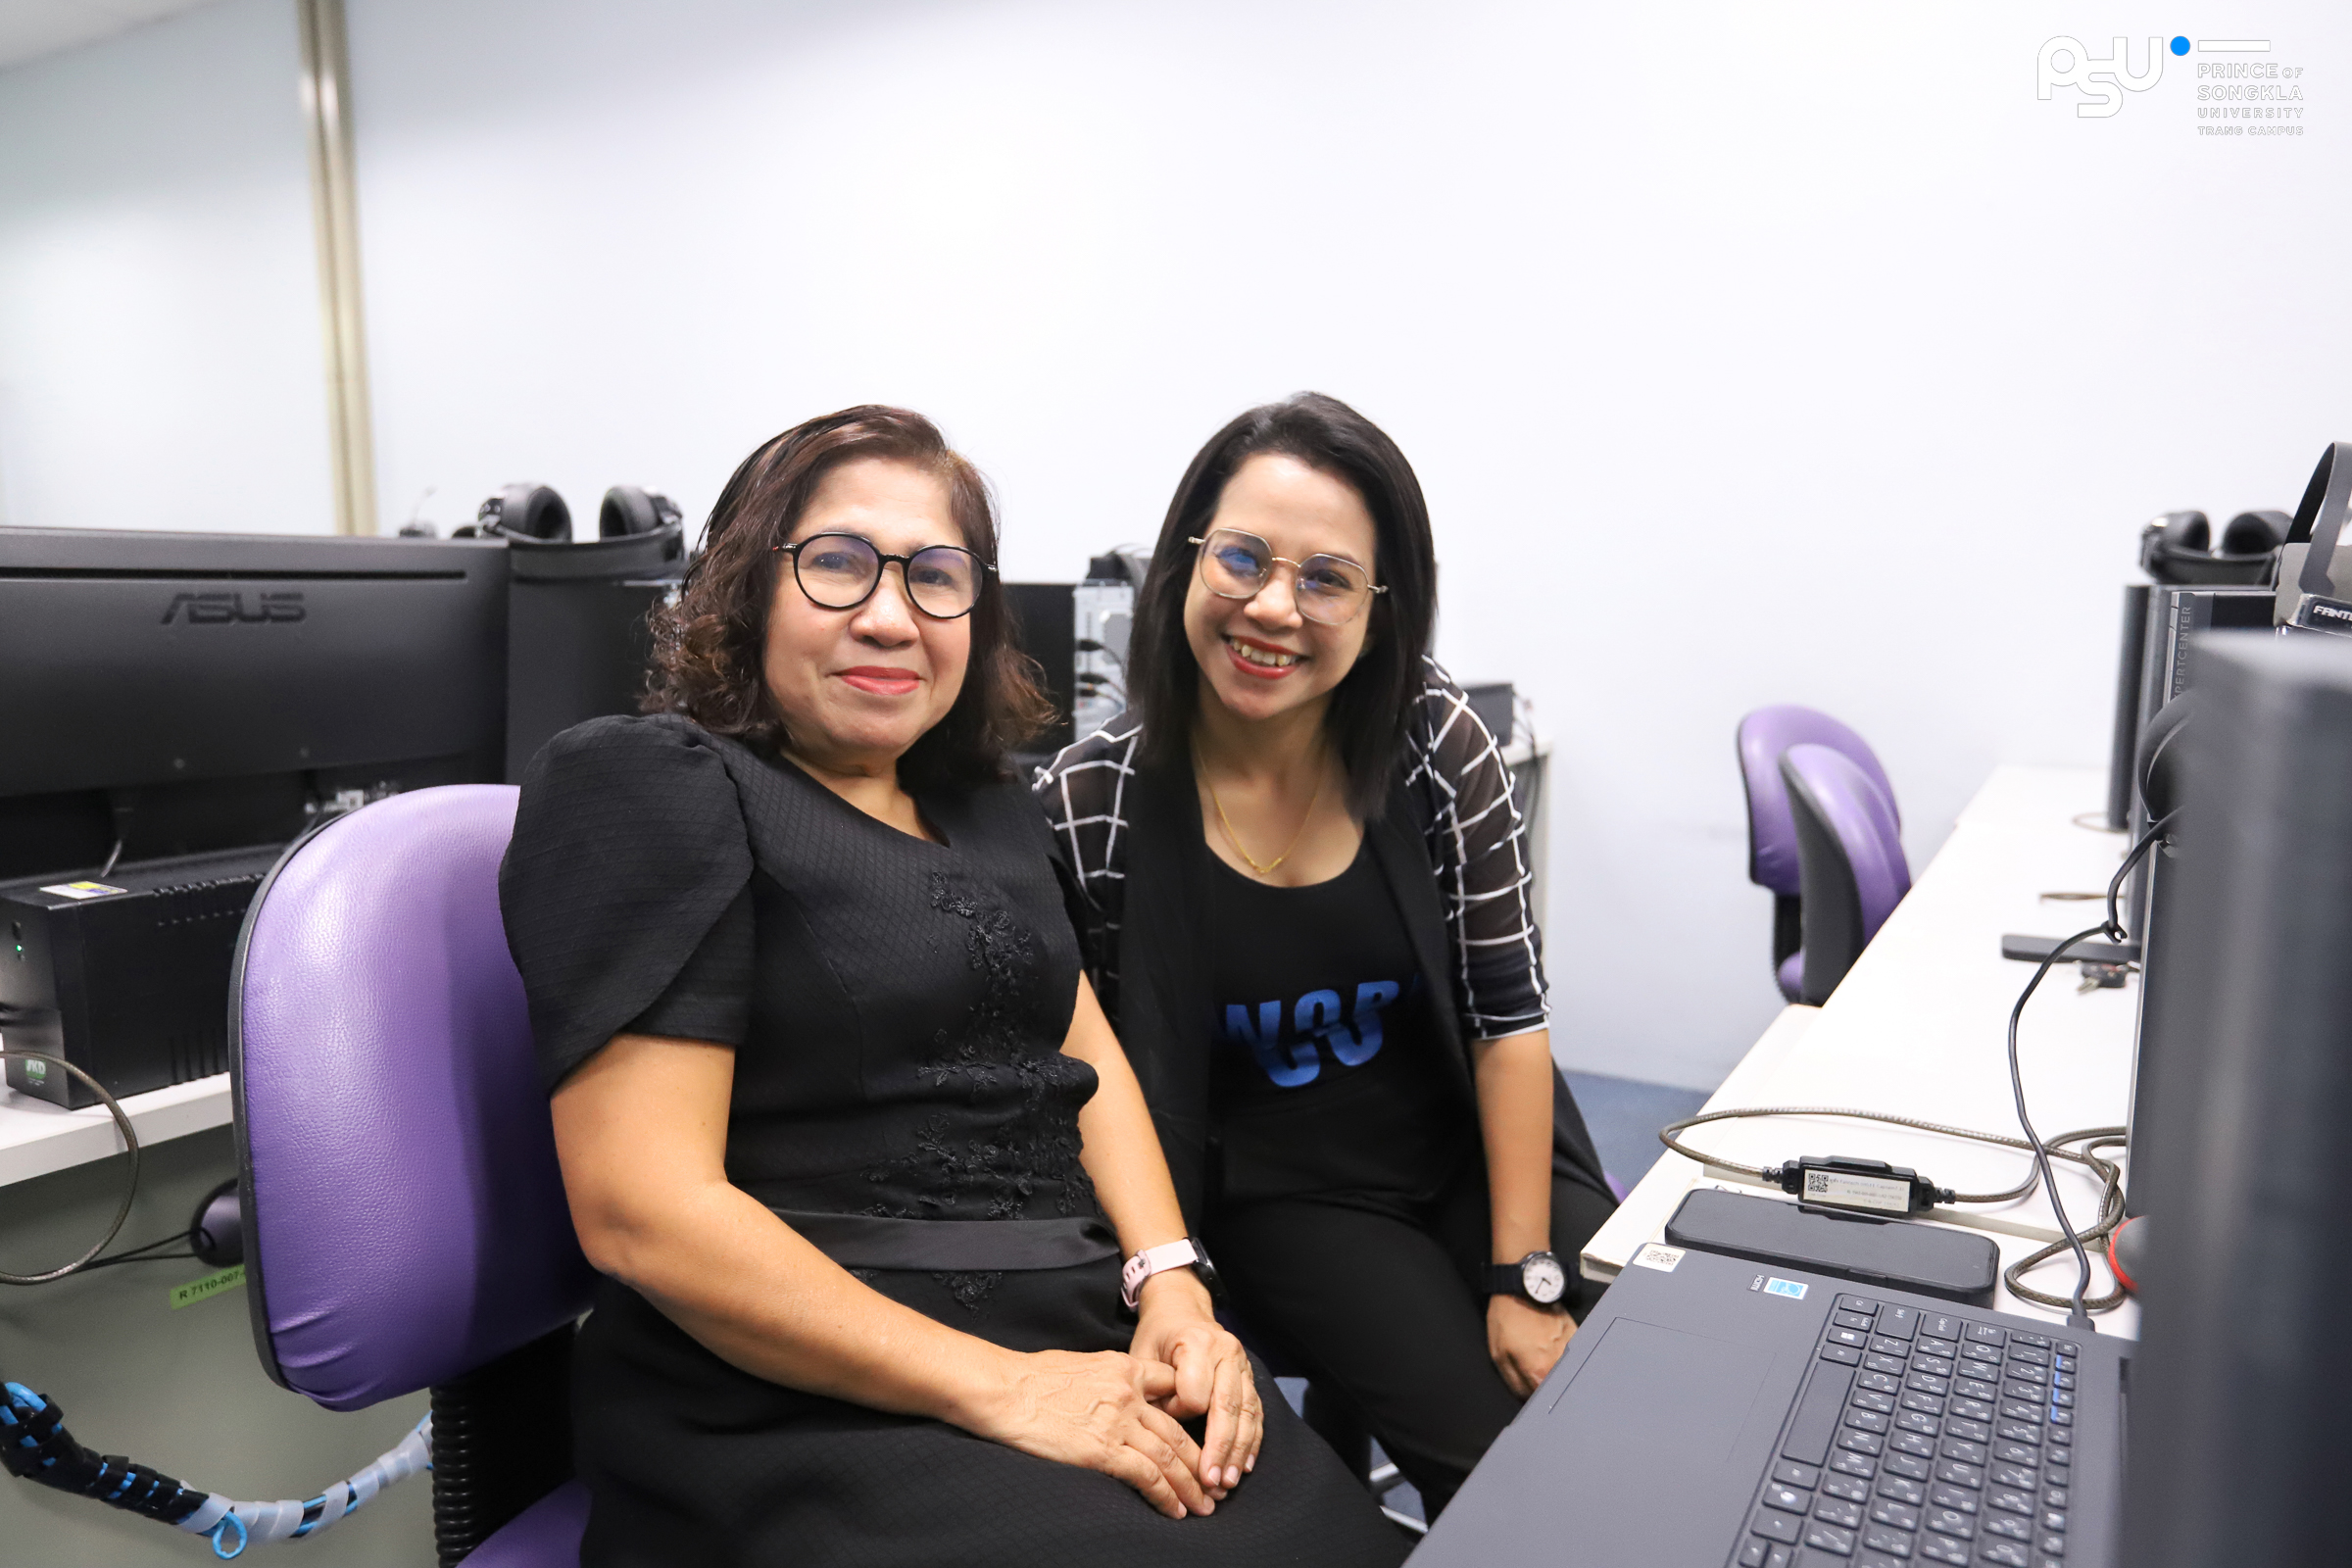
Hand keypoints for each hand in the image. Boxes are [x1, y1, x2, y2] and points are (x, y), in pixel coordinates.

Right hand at [965, 1348, 1215, 1517]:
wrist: (1004, 1389)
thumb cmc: (1032, 1378)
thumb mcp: (1082, 1365)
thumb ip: (1109, 1380)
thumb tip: (1116, 1398)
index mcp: (1124, 1368)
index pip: (1174, 1389)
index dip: (1192, 1416)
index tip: (1200, 1439)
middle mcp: (1129, 1393)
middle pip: (1178, 1431)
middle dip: (1200, 1461)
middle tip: (1214, 1485)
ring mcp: (1118, 1422)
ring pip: (1169, 1456)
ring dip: (1190, 1485)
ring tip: (1203, 1507)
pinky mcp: (1102, 1450)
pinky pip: (1146, 1476)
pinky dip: (1165, 1495)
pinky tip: (1174, 1510)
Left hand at [1127, 1272, 1263, 1497]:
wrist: (1181, 1308)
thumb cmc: (1156, 1336)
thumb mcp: (1142, 1356)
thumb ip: (1151, 1392)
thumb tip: (1160, 1433)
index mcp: (1196, 1342)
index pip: (1194, 1395)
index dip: (1178, 1413)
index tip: (1162, 1420)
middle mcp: (1226, 1351)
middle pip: (1227, 1407)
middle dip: (1220, 1449)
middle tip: (1212, 1483)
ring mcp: (1242, 1363)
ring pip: (1247, 1413)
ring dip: (1239, 1451)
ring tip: (1229, 1482)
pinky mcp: (1250, 1375)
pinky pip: (1256, 1411)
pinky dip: (1252, 1440)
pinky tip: (1246, 1465)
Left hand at [1487, 1292, 1574, 1398]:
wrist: (1522, 1288)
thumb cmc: (1507, 1319)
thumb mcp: (1498, 1355)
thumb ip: (1515, 1383)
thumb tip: (1526, 1399)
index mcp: (1540, 1371)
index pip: (1545, 1400)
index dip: (1538, 1401)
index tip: (1533, 1398)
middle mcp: (1560, 1363)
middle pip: (1559, 1387)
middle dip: (1549, 1388)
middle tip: (1537, 1378)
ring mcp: (1571, 1348)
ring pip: (1568, 1373)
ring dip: (1559, 1373)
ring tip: (1545, 1361)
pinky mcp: (1577, 1335)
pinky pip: (1574, 1355)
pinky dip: (1567, 1357)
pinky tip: (1556, 1350)